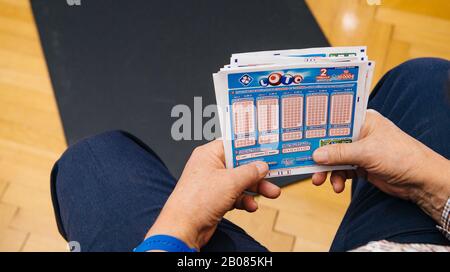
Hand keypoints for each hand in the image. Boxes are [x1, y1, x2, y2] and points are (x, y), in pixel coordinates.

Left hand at [146, 140, 280, 249]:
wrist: (183, 228)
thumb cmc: (197, 200)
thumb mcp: (230, 182)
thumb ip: (249, 171)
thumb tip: (262, 165)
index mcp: (208, 154)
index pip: (233, 144)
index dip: (251, 147)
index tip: (267, 149)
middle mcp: (209, 167)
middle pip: (239, 165)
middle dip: (258, 173)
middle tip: (274, 175)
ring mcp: (211, 184)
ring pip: (239, 182)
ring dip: (255, 188)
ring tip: (271, 193)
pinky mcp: (214, 200)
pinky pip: (234, 196)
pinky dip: (244, 200)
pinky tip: (251, 206)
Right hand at [312, 109, 449, 221]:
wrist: (421, 181)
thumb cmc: (401, 156)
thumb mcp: (366, 152)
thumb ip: (339, 153)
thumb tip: (315, 155)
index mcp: (364, 120)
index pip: (336, 120)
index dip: (319, 128)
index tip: (302, 136)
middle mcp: (361, 133)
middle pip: (332, 141)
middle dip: (320, 155)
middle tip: (308, 164)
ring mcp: (361, 150)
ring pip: (336, 158)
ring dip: (327, 170)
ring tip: (320, 180)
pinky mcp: (362, 166)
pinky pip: (343, 170)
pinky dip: (337, 178)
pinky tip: (336, 185)